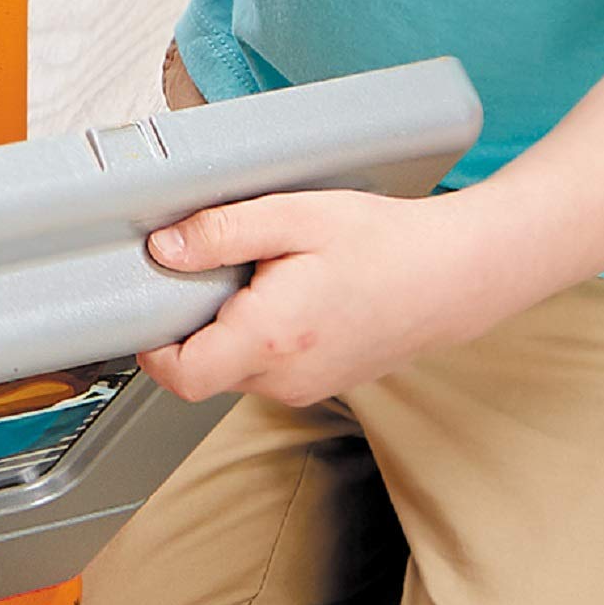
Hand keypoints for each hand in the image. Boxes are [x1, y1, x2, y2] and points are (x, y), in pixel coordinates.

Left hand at [137, 189, 503, 407]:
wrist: (454, 276)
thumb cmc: (383, 243)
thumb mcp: (294, 217)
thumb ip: (221, 232)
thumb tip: (162, 249)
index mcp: (270, 338)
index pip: (180, 375)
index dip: (151, 344)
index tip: (149, 303)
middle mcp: (284, 377)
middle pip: (204, 368)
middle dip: (195, 322)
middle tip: (214, 266)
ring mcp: (305, 387)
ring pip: (236, 367)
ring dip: (232, 326)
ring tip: (264, 272)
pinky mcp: (321, 383)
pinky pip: (269, 366)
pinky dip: (263, 334)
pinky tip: (289, 291)